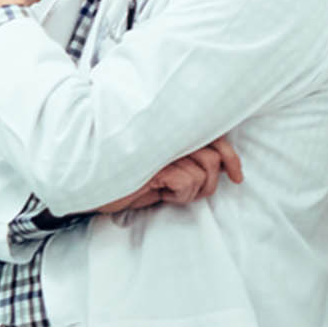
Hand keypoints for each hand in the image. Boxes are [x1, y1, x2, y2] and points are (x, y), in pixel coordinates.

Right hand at [94, 135, 242, 213]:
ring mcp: (161, 148)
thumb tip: (220, 167)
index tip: (237, 177)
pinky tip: (158, 192)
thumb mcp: (161, 168)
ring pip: (203, 172)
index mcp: (170, 130)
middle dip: (211, 182)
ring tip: (168, 191)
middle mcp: (167, 134)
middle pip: (214, 156)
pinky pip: (188, 183)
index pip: (215, 136)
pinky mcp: (154, 164)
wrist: (91, 187)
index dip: (232, 158)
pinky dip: (178, 195)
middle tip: (196, 192)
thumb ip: (186, 158)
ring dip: (190, 191)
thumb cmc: (125, 178)